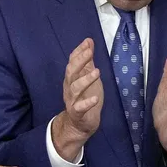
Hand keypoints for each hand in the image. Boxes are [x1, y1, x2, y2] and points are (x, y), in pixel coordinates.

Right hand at [52, 39, 103, 160]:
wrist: (79, 124)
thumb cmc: (85, 98)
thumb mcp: (88, 77)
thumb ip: (88, 62)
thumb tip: (89, 42)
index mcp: (72, 78)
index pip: (72, 62)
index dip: (79, 52)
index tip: (88, 42)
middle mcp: (69, 88)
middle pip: (71, 72)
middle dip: (79, 61)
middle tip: (89, 52)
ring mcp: (72, 101)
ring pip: (75, 88)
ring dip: (85, 79)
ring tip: (97, 72)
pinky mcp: (77, 114)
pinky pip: (80, 108)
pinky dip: (87, 103)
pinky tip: (95, 99)